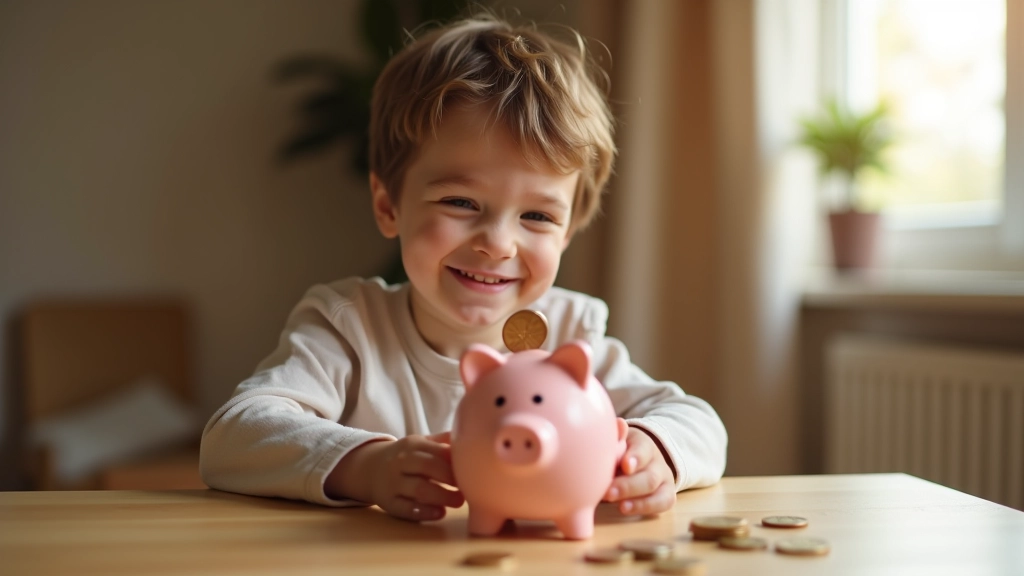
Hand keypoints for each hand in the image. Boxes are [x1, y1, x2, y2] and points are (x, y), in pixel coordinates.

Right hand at [328, 432, 463, 521]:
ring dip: (442, 496)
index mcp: (412, 445)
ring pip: (419, 490)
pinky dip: (424, 512)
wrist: (369, 468)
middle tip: (468, 488)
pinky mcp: (388, 503)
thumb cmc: (405, 457)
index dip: (456, 462)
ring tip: (458, 501)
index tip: (472, 470)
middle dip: (451, 478)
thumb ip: (442, 441)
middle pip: (428, 467)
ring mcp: (393, 483)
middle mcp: (401, 462)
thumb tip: (471, 434)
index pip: (437, 451)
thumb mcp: (420, 443)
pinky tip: (440, 513)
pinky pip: (406, 509)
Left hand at [603, 427, 675, 515]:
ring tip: (620, 506)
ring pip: (656, 490)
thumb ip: (616, 435)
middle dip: (628, 486)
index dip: (635, 458)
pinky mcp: (667, 495)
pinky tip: (626, 509)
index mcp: (643, 443)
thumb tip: (619, 424)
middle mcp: (657, 461)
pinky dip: (645, 508)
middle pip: (649, 476)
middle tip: (608, 492)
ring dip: (638, 500)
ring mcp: (663, 479)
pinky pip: (662, 503)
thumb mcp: (618, 440)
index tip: (625, 466)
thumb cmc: (621, 451)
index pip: (643, 449)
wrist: (640, 459)